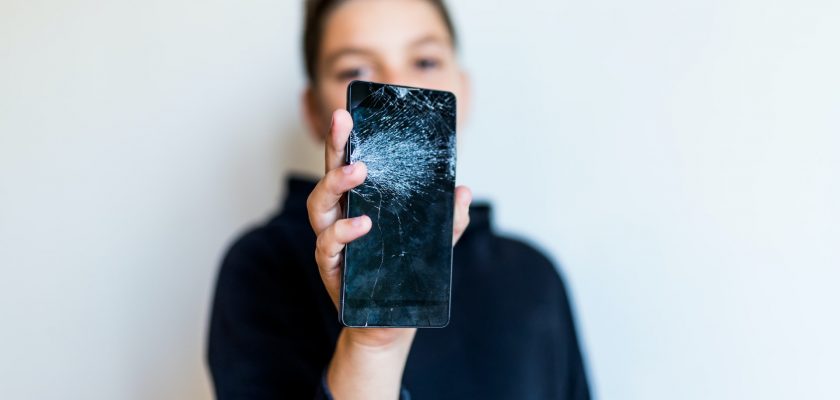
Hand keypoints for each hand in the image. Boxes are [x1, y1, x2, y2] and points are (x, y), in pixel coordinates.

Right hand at [306, 109, 470, 398]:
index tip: (348, 111)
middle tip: (346, 125)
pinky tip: (362, 225)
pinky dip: (344, 232)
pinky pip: (328, 245)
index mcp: (359, 203)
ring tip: (357, 172)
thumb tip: (463, 190)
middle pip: (327, 175)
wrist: (392, 321)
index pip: (347, 163)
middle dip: (334, 146)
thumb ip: (449, 218)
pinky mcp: (331, 267)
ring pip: (318, 207)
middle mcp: (338, 218)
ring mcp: (331, 242)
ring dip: (334, 184)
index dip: (345, 138)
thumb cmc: (404, 274)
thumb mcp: (432, 242)